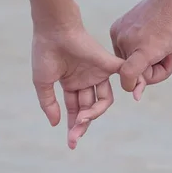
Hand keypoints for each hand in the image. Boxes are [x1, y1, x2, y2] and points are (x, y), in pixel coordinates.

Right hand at [32, 23, 122, 149]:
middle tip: (75, 136)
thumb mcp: (43, 83)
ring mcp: (97, 72)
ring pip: (104, 100)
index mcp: (71, 84)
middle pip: (89, 108)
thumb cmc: (45, 53)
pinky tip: (120, 100)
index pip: (75, 109)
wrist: (54, 29)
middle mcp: (86, 80)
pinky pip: (123, 76)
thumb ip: (49, 104)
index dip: (73, 126)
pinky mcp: (107, 64)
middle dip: (82, 124)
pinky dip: (128, 85)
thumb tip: (56, 124)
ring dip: (94, 113)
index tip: (71, 143)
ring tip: (83, 119)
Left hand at [110, 0, 171, 99]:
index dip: (148, 66)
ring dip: (161, 73)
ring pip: (139, 78)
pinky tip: (139, 92)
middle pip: (133, 72)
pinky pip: (131, 78)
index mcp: (121, 31)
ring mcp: (129, 43)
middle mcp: (119, 37)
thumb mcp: (158, 30)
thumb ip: (151, 51)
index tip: (166, 54)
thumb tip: (142, 83)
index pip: (128, 63)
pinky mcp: (142, 50)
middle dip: (156, 70)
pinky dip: (137, 86)